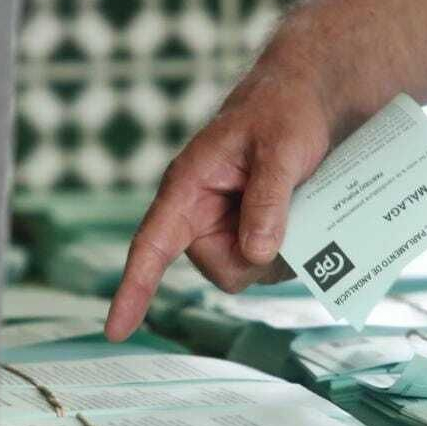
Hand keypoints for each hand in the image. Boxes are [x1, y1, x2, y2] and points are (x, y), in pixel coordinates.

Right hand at [103, 52, 350, 340]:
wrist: (311, 96)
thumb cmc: (286, 111)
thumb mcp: (281, 149)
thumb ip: (268, 199)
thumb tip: (256, 253)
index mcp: (188, 185)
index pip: (151, 244)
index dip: (134, 289)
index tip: (116, 329)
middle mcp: (200, 211)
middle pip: (221, 269)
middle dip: (258, 255)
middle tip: (289, 212)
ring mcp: (226, 223)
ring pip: (248, 270)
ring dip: (279, 251)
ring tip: (298, 203)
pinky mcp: (249, 229)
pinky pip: (266, 262)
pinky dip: (290, 248)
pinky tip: (304, 214)